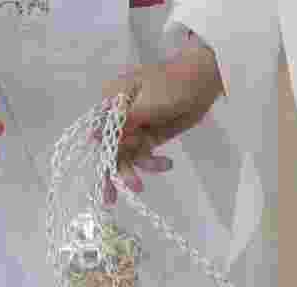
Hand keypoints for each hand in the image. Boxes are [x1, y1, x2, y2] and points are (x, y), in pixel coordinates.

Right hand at [98, 32, 223, 201]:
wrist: (204, 81)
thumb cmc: (174, 83)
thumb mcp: (148, 103)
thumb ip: (124, 122)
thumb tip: (92, 135)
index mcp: (111, 100)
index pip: (99, 132)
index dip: (100, 156)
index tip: (103, 178)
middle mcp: (119, 115)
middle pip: (111, 147)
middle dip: (117, 170)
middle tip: (120, 195)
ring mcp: (134, 126)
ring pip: (128, 155)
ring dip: (140, 167)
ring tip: (151, 176)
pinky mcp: (149, 135)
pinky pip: (144, 155)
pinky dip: (153, 162)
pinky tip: (167, 163)